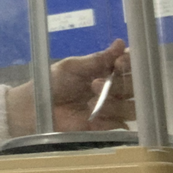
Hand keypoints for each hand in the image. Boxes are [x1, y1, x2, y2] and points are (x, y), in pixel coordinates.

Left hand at [5, 39, 134, 135]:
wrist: (36, 108)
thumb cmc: (53, 83)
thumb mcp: (72, 67)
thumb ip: (97, 59)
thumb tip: (120, 44)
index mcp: (107, 71)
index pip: (130, 66)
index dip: (129, 64)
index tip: (119, 63)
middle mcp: (114, 90)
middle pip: (136, 87)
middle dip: (121, 83)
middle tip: (95, 84)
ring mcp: (113, 110)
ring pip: (132, 106)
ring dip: (115, 103)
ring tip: (91, 100)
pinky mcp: (107, 128)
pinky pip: (121, 124)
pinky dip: (110, 118)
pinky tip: (94, 115)